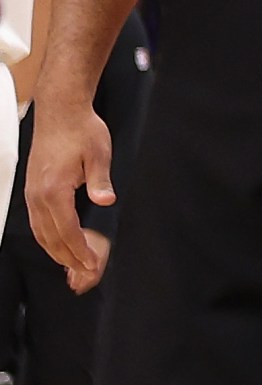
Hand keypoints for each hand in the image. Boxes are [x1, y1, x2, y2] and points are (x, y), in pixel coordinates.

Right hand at [24, 97, 113, 289]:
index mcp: (54, 190)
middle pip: (50, 237)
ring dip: (55, 250)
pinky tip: (56, 243)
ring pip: (40, 232)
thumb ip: (100, 180)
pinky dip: (46, 237)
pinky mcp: (32, 189)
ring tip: (70, 264)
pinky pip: (36, 222)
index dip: (78, 251)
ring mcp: (32, 194)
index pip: (66, 230)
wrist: (61, 112)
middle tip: (83, 273)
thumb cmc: (82, 130)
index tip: (91, 265)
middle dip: (67, 257)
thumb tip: (106, 201)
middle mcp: (38, 196)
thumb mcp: (99, 152)